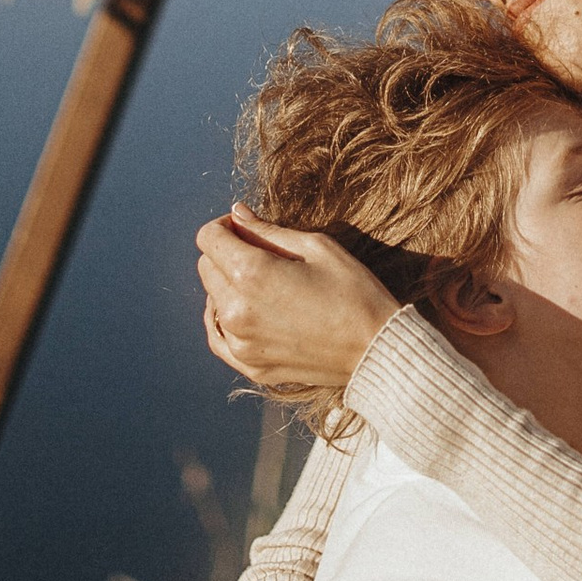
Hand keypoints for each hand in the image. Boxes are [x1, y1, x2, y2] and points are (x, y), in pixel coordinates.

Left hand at [198, 208, 398, 399]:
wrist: (375, 349)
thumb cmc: (353, 291)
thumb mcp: (316, 246)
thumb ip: (268, 230)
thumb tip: (237, 214)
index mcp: (251, 274)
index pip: (208, 238)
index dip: (224, 225)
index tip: (246, 228)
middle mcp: (236, 311)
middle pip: (206, 268)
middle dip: (226, 253)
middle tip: (260, 253)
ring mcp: (241, 343)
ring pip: (212, 301)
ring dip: (228, 287)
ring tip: (264, 285)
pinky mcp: (250, 366)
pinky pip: (218, 337)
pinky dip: (224, 320)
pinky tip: (244, 311)